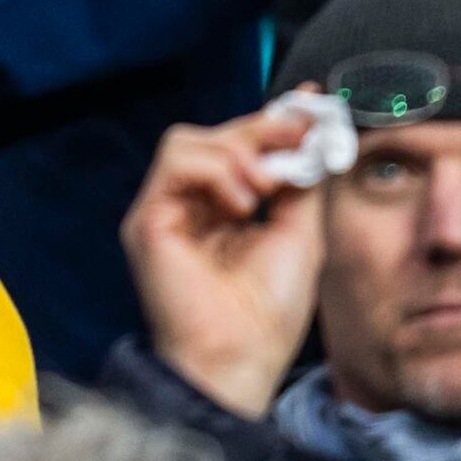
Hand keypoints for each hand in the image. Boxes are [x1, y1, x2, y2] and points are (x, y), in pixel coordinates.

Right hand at [122, 101, 330, 415]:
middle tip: (300, 135)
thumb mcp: (300, 233)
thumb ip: (301, 184)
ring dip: (238, 154)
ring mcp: (164, 210)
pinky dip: (218, 173)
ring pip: (188, 140)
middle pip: (215, 135)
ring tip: (267, 190)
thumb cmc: (268, 310)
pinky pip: (177, 164)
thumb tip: (313, 135)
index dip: (272, 121)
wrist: (240, 357)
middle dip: (262, 129)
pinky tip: (243, 206)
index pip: (238, 146)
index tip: (310, 103)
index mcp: (222, 209)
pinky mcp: (148, 219)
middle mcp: (188, 204)